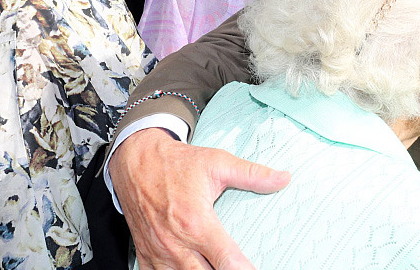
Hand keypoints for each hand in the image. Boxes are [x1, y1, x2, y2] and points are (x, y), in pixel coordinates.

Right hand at [110, 128, 290, 269]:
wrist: (135, 161)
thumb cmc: (176, 163)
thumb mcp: (217, 162)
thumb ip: (252, 174)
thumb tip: (283, 178)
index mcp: (197, 222)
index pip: (227, 261)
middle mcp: (176, 243)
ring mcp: (158, 252)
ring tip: (216, 269)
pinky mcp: (145, 255)